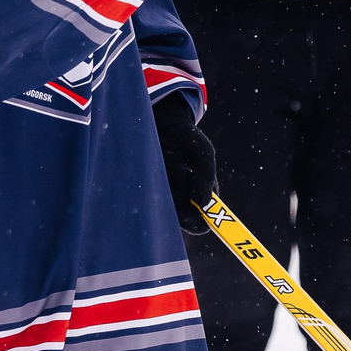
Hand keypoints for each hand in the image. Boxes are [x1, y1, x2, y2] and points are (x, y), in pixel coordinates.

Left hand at [151, 93, 217, 238]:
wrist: (164, 125)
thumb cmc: (187, 141)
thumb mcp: (203, 153)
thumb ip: (206, 177)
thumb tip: (203, 204)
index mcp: (199, 200)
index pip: (199, 225)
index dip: (195, 223)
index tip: (189, 210)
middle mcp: (179, 203)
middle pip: (177, 216)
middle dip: (179, 193)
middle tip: (182, 168)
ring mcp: (160, 196)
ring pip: (162, 202)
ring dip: (168, 178)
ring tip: (171, 156)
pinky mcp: (143, 187)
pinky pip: (146, 189)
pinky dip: (155, 171)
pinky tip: (160, 156)